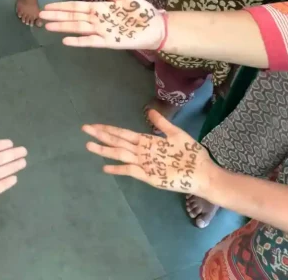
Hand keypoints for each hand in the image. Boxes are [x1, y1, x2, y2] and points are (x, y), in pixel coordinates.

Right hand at [40, 0, 166, 48]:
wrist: (156, 27)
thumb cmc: (141, 12)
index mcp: (100, 9)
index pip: (77, 7)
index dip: (62, 6)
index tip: (49, 5)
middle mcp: (97, 20)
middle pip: (73, 18)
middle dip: (57, 16)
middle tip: (40, 15)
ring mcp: (101, 32)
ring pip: (77, 28)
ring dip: (62, 27)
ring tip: (47, 26)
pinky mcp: (108, 42)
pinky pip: (90, 42)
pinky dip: (78, 41)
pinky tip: (65, 41)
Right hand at [82, 110, 214, 195]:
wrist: (202, 173)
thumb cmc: (191, 154)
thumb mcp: (176, 134)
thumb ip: (161, 123)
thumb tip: (148, 110)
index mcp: (147, 142)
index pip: (123, 134)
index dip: (109, 129)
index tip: (95, 125)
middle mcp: (142, 152)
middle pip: (117, 142)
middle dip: (101, 135)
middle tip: (85, 129)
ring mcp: (144, 164)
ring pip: (119, 154)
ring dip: (104, 150)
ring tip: (89, 145)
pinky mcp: (148, 177)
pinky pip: (130, 171)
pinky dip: (117, 169)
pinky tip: (105, 168)